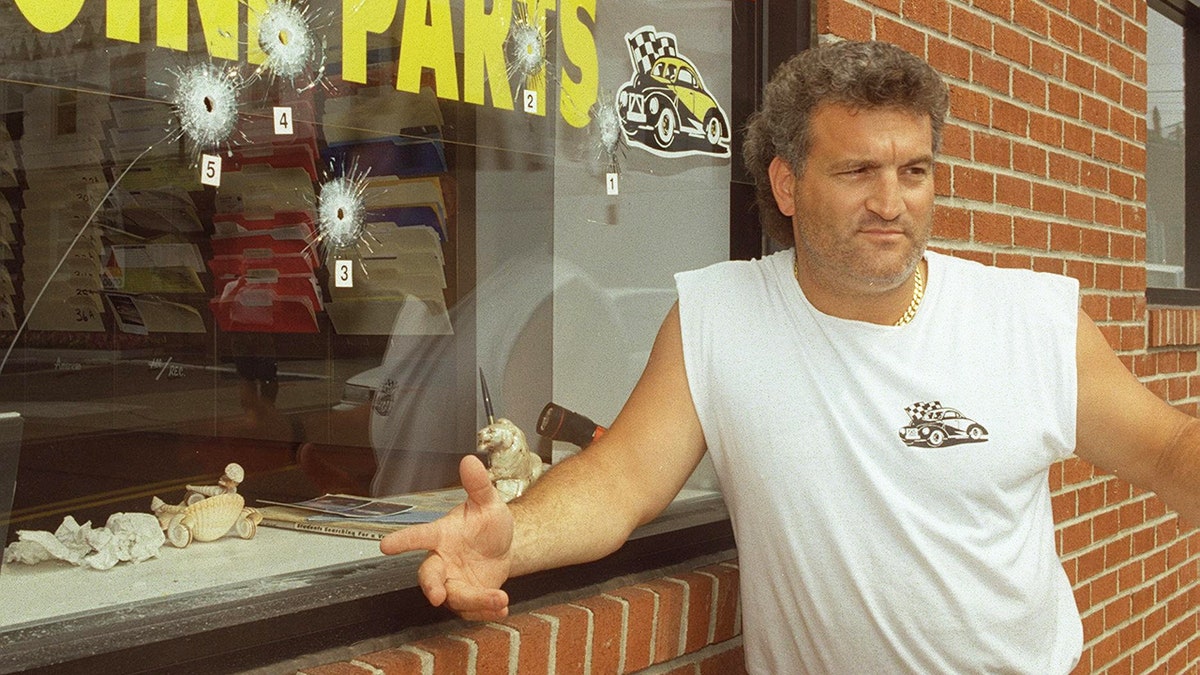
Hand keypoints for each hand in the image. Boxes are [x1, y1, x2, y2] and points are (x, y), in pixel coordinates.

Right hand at [380, 455, 514, 620]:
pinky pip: (471, 610)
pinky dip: (485, 611)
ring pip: (454, 597)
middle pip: (429, 575)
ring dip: (475, 600)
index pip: (419, 536)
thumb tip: (470, 460)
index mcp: (442, 535)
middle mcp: (443, 560)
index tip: (385, 545)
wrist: (505, 546)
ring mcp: (453, 581)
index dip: (403, 540)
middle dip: (430, 586)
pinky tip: (501, 609)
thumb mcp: (489, 502)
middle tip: (436, 595)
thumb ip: (479, 485)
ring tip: (499, 599)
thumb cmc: (487, 523)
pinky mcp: (467, 598)